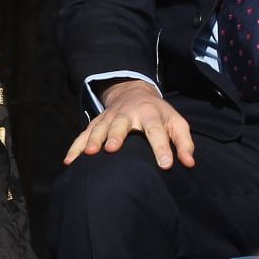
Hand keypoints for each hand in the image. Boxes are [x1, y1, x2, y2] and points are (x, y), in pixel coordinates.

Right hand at [65, 79, 195, 168]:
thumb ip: (183, 143)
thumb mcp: (176, 123)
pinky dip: (75, 147)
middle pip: (121, 124)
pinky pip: (83, 134)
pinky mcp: (96, 123)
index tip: (166, 165)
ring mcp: (109, 118)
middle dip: (116, 135)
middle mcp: (127, 114)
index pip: (157, 131)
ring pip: (99, 128)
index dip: (162, 147)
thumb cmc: (159, 114)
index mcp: (150, 114)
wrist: (133, 93)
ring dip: (93, 140)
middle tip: (113, 149)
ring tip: (90, 154)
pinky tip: (69, 161)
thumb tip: (189, 163)